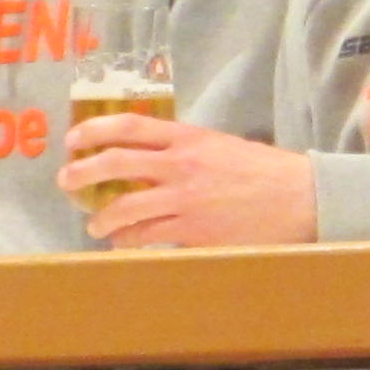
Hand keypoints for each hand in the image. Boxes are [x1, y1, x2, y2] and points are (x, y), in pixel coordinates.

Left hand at [66, 118, 319, 250]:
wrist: (302, 199)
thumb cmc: (267, 172)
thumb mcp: (224, 146)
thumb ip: (188, 149)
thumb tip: (153, 157)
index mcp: (191, 138)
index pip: (131, 125)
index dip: (94, 130)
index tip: (73, 138)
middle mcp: (183, 165)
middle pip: (116, 162)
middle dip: (82, 172)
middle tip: (67, 181)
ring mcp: (187, 199)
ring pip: (125, 206)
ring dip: (101, 217)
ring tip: (94, 224)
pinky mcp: (194, 231)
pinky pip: (147, 236)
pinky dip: (127, 240)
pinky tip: (121, 243)